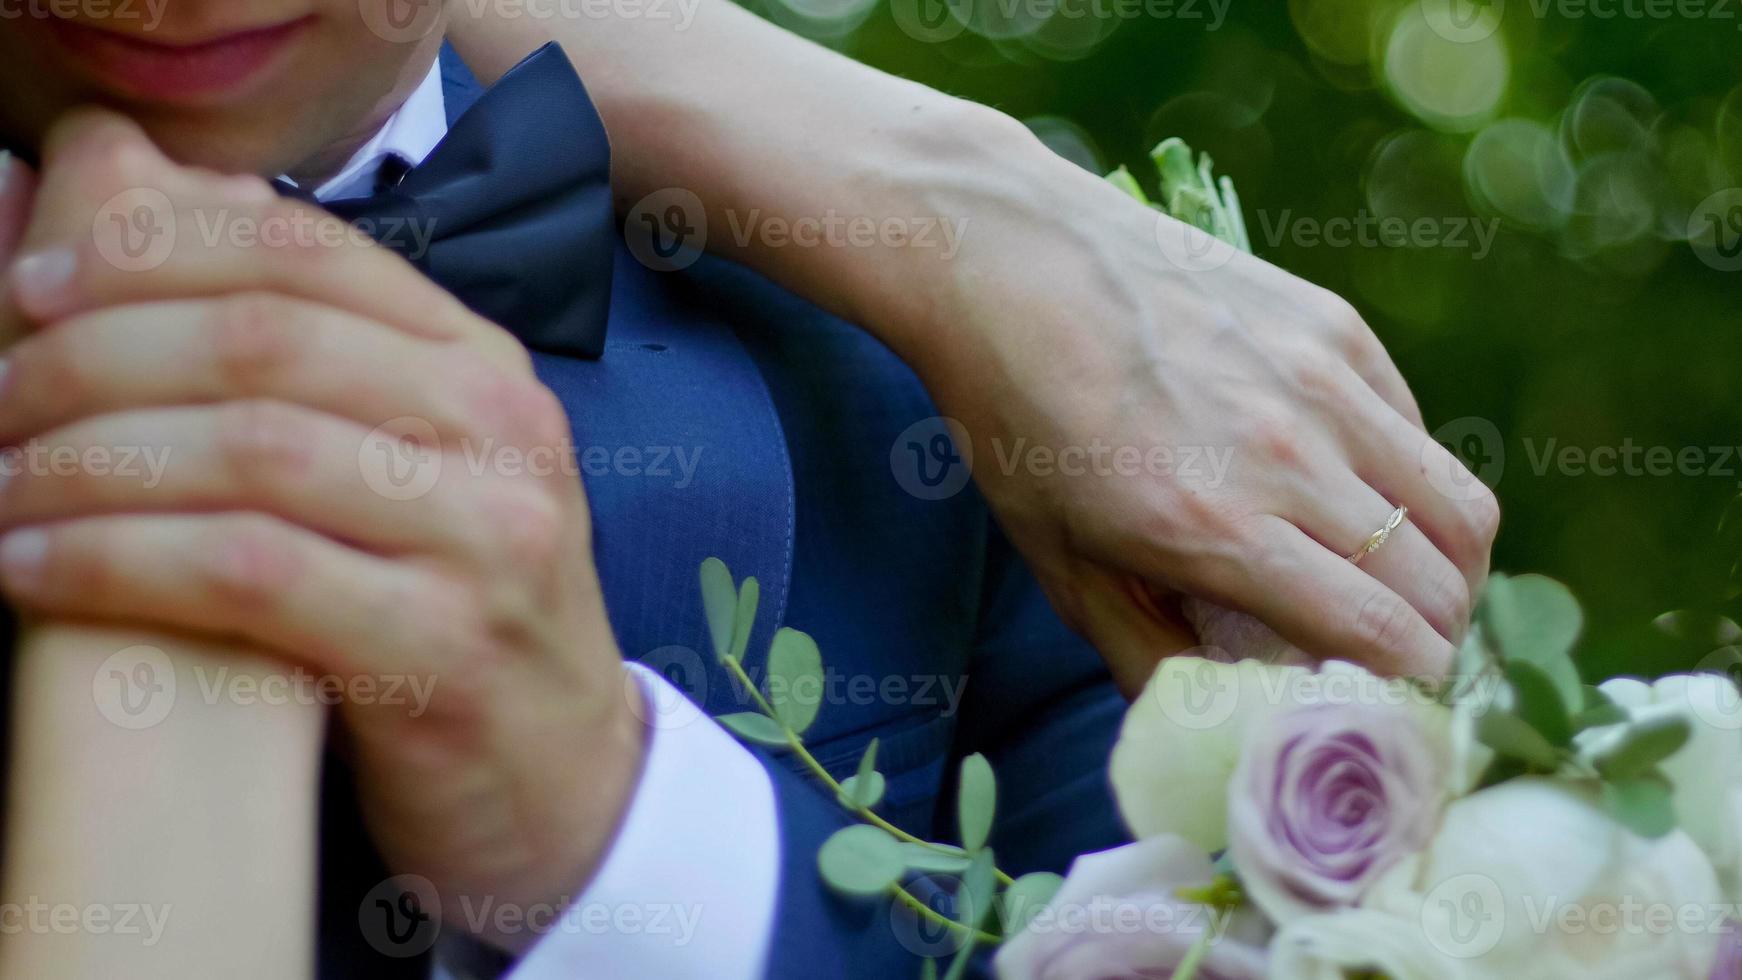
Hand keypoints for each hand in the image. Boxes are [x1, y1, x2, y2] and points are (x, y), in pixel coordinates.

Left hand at [0, 111, 642, 951]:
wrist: (567, 779)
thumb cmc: (457, 615)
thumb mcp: (421, 474)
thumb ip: (314, 379)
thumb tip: (127, 239)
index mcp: (486, 366)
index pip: (307, 252)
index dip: (151, 252)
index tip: (33, 289)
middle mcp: (501, 429)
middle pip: (263, 341)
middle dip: (94, 358)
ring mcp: (485, 536)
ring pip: (250, 449)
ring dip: (86, 461)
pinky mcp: (444, 646)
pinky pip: (246, 572)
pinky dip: (115, 559)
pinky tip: (34, 566)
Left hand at [896, 138, 1497, 690]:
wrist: (1009, 261)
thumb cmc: (1016, 420)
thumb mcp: (1056, 561)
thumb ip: (1139, 651)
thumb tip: (1208, 719)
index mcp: (1215, 530)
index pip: (1384, 636)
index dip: (1405, 688)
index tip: (1383, 701)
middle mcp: (1289, 458)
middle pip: (1439, 583)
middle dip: (1434, 639)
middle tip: (1395, 653)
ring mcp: (1322, 382)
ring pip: (1460, 506)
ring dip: (1451, 567)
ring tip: (1406, 584)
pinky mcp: (1333, 325)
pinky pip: (1417, 428)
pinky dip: (1412, 482)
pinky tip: (1358, 492)